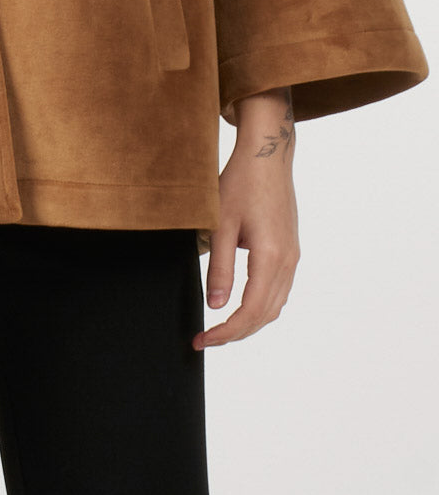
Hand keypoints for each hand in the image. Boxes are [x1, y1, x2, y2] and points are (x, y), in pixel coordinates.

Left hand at [193, 88, 299, 348]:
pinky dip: (261, 306)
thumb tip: (215, 306)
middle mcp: (287, 261)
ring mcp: (292, 255)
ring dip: (250, 322)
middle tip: (206, 339)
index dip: (226, 332)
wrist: (267, 155)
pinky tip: (240, 305)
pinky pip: (279, 289)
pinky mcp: (290, 249)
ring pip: (275, 304)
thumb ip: (219, 267)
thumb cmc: (240, 183)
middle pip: (266, 314)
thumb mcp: (221, 225)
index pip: (250, 311)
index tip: (203, 340)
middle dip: (236, 332)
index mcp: (271, 257)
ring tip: (220, 327)